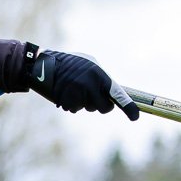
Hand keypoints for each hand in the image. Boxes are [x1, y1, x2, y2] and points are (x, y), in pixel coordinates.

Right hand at [24, 46, 138, 120]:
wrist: (45, 65)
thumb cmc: (72, 64)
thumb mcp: (90, 65)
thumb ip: (102, 79)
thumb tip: (115, 96)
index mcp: (99, 74)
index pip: (117, 94)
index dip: (128, 106)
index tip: (135, 116)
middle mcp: (90, 85)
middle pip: (103, 107)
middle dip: (100, 105)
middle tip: (91, 95)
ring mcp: (78, 94)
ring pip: (88, 108)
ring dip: (83, 103)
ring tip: (74, 88)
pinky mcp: (67, 101)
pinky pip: (75, 109)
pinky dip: (71, 104)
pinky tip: (66, 92)